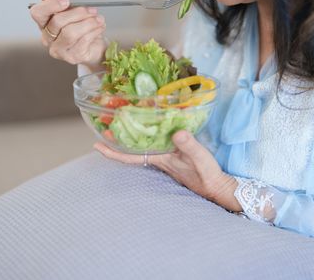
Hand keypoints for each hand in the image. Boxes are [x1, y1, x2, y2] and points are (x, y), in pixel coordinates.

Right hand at [29, 0, 106, 70]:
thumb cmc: (83, 29)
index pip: (37, 13)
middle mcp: (48, 38)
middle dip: (77, 13)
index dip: (50, 5)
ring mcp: (59, 50)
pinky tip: (100, 27)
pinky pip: (83, 41)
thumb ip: (59, 0)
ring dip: (88, 23)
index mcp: (44, 24)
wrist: (97, 46)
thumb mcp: (72, 11)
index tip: (66, 0)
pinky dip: (94, 31)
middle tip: (91, 10)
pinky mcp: (72, 57)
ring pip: (70, 32)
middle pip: (57, 22)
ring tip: (99, 19)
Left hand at [94, 130, 241, 211]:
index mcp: (161, 159)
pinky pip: (154, 146)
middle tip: (104, 128)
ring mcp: (166, 159)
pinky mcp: (174, 157)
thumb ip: (189, 145)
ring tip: (121, 126)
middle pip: (133, 150)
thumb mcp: (199, 157)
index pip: (131, 156)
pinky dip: (147, 138)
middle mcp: (160, 159)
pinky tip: (149, 131)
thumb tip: (176, 132)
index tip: (97, 145)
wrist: (216, 187)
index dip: (113, 152)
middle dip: (117, 141)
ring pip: (142, 148)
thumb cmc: (207, 174)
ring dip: (131, 139)